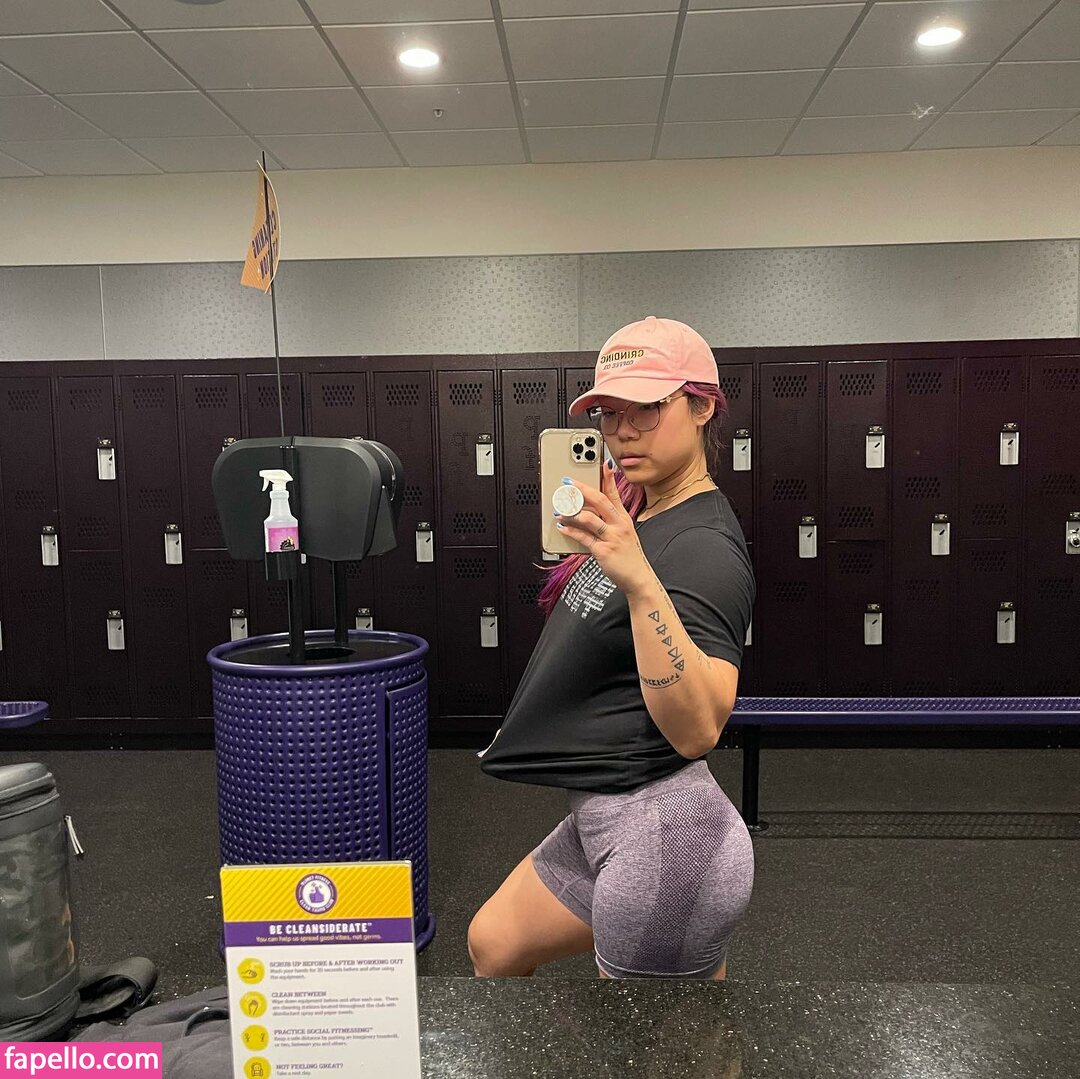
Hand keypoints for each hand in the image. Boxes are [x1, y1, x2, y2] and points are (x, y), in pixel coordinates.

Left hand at [554, 462, 653, 595]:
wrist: (638, 577)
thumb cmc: (629, 556)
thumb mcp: (625, 533)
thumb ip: (611, 520)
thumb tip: (591, 509)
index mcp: (624, 518)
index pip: (615, 494)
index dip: (609, 478)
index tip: (603, 464)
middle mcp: (619, 525)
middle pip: (600, 501)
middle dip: (583, 489)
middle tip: (569, 482)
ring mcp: (612, 537)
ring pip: (590, 518)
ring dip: (572, 512)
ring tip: (560, 509)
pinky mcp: (603, 550)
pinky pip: (584, 538)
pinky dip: (571, 531)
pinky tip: (563, 527)